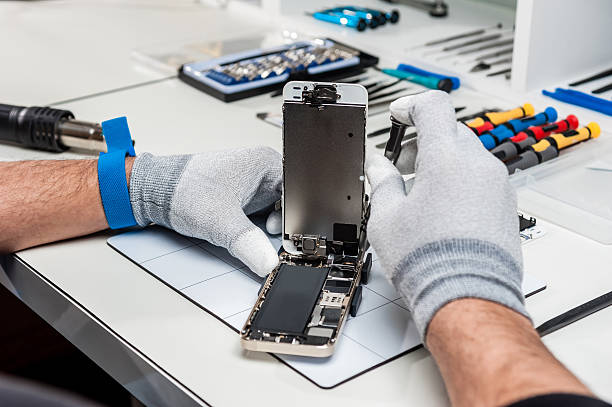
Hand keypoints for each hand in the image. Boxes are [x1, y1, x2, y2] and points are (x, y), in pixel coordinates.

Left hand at [129, 147, 281, 276]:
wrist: (156, 192)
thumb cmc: (183, 189)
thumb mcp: (220, 221)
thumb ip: (247, 244)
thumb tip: (268, 263)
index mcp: (265, 162)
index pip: (298, 194)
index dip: (295, 220)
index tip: (287, 239)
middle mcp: (262, 171)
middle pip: (289, 206)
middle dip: (280, 226)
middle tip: (266, 238)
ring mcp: (254, 185)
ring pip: (276, 214)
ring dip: (265, 228)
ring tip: (248, 231)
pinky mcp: (244, 198)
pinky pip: (261, 217)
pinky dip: (255, 229)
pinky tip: (241, 231)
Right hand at [365, 91, 528, 339]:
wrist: (467, 297)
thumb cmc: (428, 260)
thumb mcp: (386, 217)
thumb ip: (382, 181)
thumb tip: (379, 166)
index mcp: (446, 158)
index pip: (433, 107)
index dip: (411, 106)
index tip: (398, 115)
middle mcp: (478, 165)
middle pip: (450, 130)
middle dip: (422, 140)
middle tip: (401, 165)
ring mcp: (497, 185)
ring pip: (467, 155)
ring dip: (441, 161)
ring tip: (420, 191)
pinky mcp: (506, 206)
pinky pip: (481, 178)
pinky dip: (460, 180)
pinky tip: (442, 208)